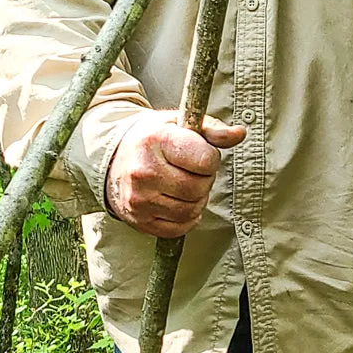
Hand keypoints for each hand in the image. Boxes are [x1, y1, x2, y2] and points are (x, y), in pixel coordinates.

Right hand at [105, 110, 245, 238]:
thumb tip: (240, 133)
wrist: (113, 158)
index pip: (204, 159)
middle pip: (198, 188)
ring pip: (190, 210)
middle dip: (205, 180)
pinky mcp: (138, 219)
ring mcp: (139, 198)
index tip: (202, 154)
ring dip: (197, 200)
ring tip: (185, 185)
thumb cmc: (153, 138)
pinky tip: (179, 202)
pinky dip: (186, 219)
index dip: (211, 158)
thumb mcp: (179, 123)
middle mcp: (144, 170)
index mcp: (157, 140)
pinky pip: (177, 229)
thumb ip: (212, 130)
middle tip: (194, 172)